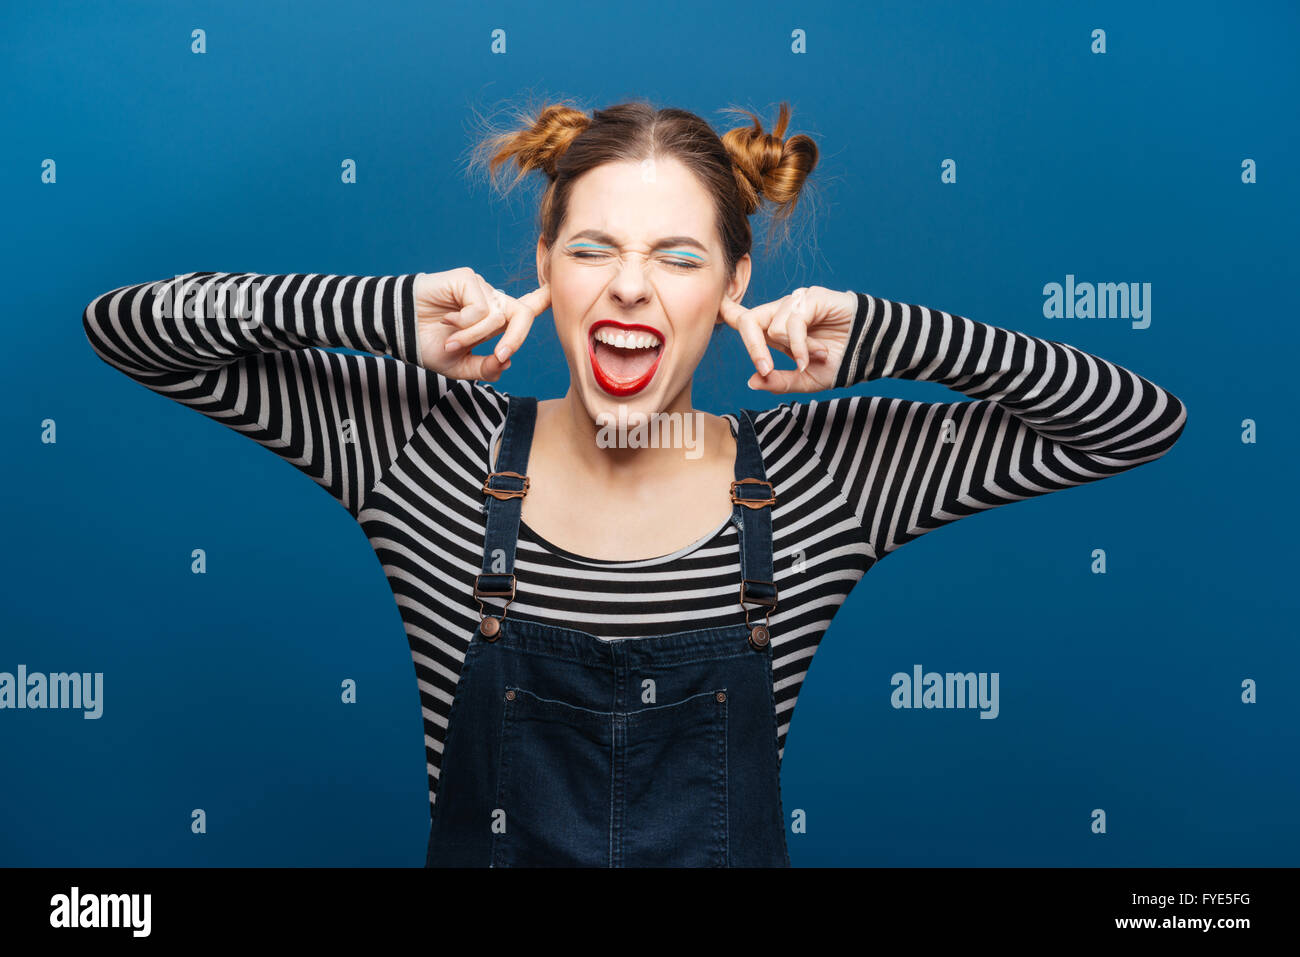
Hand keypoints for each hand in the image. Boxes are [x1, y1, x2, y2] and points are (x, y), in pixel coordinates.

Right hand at [413, 268, 550, 380]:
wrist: (400, 330)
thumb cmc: (428, 345)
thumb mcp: (461, 367)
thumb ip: (486, 368)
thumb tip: (506, 361)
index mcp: (494, 321)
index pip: (526, 310)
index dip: (543, 301)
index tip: (559, 291)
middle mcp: (492, 302)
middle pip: (522, 316)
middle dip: (515, 340)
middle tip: (499, 355)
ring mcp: (482, 289)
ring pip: (497, 317)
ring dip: (474, 336)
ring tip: (451, 340)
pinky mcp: (469, 279)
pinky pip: (482, 307)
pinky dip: (465, 322)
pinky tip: (446, 319)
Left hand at [717, 286, 856, 392]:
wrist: (869, 352)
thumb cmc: (838, 363)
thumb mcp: (805, 380)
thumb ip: (779, 381)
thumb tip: (752, 381)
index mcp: (777, 329)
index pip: (745, 318)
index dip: (727, 311)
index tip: (712, 307)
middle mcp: (782, 312)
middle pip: (749, 321)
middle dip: (753, 348)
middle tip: (766, 369)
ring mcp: (796, 302)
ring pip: (774, 327)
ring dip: (796, 350)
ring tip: (816, 356)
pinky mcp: (810, 298)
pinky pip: (792, 323)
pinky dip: (801, 345)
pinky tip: (817, 353)